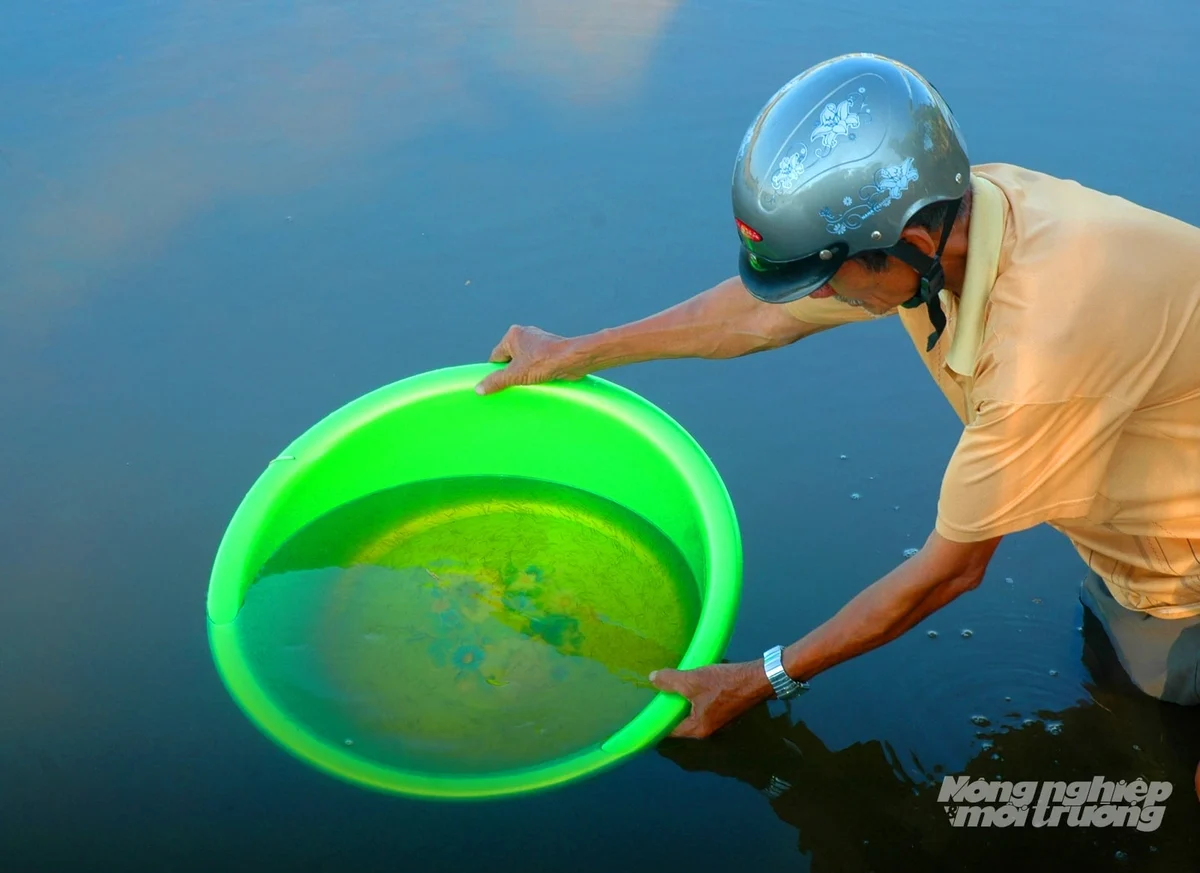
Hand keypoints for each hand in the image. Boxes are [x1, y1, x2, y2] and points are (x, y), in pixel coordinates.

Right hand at [475, 325, 589, 394]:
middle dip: (511, 373)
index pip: (496, 356)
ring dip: (524, 374)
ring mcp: (538, 342)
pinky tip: (538, 382)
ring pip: (524, 362)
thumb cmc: (544, 362)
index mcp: (513, 335)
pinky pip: (536, 363)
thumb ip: (496, 381)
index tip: (498, 384)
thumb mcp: (515, 374)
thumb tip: (478, 389)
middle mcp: (525, 334)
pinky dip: (536, 372)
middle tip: (513, 386)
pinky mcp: (549, 350)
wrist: (574, 359)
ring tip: (527, 385)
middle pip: (510, 359)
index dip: (496, 371)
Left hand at [649, 660, 773, 738]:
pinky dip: (694, 699)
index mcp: (697, 729)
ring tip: (671, 688)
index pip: (670, 730)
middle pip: (680, 722)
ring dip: (682, 703)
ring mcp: (717, 721)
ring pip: (692, 714)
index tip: (647, 710)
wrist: (757, 679)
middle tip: (657, 695)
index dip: (657, 721)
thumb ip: (670, 681)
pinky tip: (690, 684)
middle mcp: (706, 730)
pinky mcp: (723, 710)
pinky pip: (702, 707)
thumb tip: (652, 679)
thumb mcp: (692, 681)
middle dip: (669, 709)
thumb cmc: (723, 684)